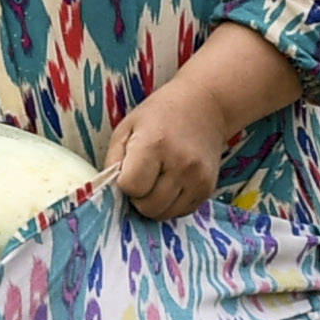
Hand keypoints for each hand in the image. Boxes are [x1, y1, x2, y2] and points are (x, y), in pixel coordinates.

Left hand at [104, 75, 232, 220]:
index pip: (131, 187)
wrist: (206, 105)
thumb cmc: (159, 116)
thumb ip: (114, 161)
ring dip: (154, 204)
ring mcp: (198, 179)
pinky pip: (181, 212)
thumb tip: (111, 192)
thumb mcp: (127, 129)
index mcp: (154, 145)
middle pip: (148, 206)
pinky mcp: (208, 188)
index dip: (124, 183)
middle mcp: (180, 164)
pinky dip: (171, 204)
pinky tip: (170, 183)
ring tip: (155, 180)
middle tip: (140, 177)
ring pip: (164, 214)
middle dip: (138, 198)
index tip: (128, 170)